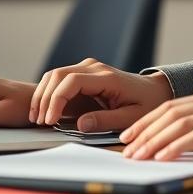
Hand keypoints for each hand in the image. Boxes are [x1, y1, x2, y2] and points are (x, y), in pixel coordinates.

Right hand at [30, 58, 172, 131]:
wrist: (154, 91)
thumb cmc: (146, 104)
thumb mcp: (131, 117)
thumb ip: (106, 121)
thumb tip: (81, 125)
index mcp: (107, 77)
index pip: (72, 82)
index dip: (57, 100)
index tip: (50, 120)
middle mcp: (95, 68)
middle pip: (58, 75)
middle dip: (44, 99)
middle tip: (39, 122)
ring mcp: (88, 68)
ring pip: (55, 75)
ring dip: (43, 95)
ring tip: (37, 118)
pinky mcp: (84, 73)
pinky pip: (60, 79)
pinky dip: (49, 93)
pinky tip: (45, 110)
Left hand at [119, 86, 192, 160]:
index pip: (173, 106)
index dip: (148, 121)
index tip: (130, 136)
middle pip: (170, 111)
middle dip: (144, 130)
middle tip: (125, 148)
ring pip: (180, 122)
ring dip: (154, 140)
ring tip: (137, 155)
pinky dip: (178, 145)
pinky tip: (164, 156)